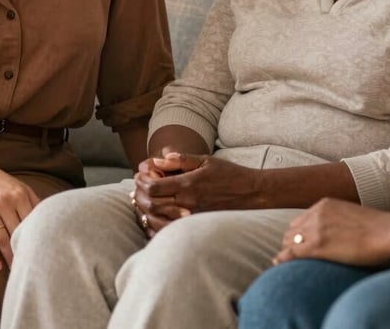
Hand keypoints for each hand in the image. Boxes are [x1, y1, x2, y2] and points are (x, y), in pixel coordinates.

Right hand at [0, 159, 40, 270]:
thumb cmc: (0, 182)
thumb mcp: (19, 186)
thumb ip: (34, 200)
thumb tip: (50, 217)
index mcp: (19, 195)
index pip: (31, 221)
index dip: (37, 237)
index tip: (42, 251)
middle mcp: (5, 202)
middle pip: (17, 232)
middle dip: (24, 249)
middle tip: (31, 265)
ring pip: (1, 238)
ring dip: (9, 256)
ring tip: (15, 268)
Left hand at [135, 152, 261, 216]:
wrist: (252, 194)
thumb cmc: (229, 174)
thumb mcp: (206, 160)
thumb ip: (181, 160)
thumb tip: (159, 159)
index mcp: (189, 184)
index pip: (155, 186)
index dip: (142, 182)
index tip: (140, 177)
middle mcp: (188, 203)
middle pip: (153, 204)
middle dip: (141, 195)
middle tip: (137, 189)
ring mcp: (193, 217)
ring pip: (159, 219)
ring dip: (146, 210)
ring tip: (143, 201)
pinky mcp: (197, 227)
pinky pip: (170, 231)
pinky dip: (157, 225)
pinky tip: (154, 217)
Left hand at [275, 198, 389, 265]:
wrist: (387, 232)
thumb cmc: (378, 227)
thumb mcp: (352, 215)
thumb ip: (339, 219)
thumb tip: (340, 232)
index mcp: (324, 204)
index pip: (302, 219)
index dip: (298, 232)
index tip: (298, 241)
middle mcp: (316, 214)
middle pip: (293, 229)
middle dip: (291, 241)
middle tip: (291, 253)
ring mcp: (315, 229)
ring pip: (290, 240)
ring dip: (287, 250)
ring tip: (285, 261)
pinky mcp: (317, 246)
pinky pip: (292, 252)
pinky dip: (283, 258)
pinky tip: (278, 263)